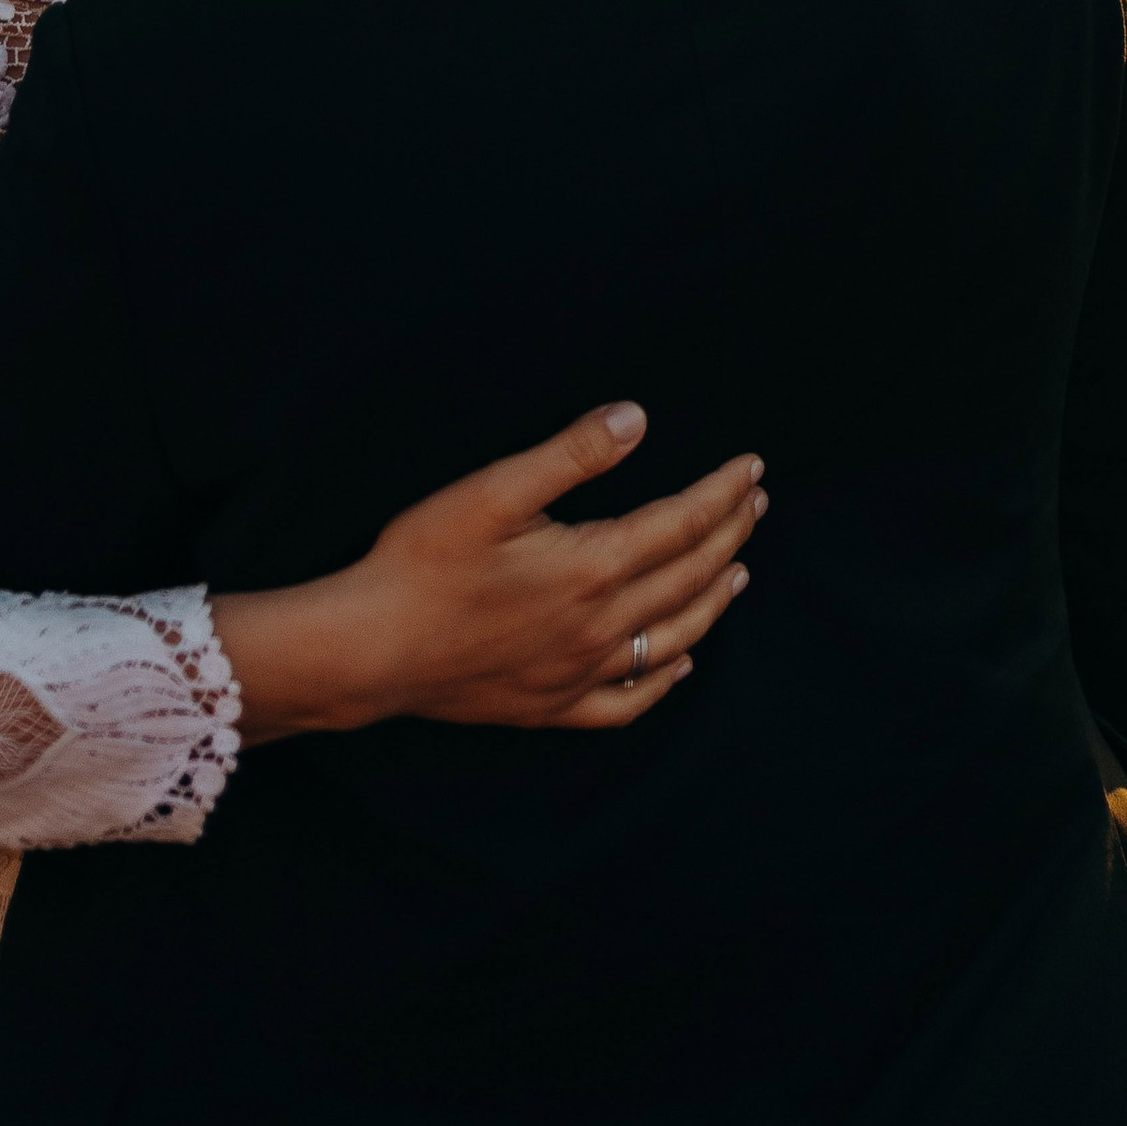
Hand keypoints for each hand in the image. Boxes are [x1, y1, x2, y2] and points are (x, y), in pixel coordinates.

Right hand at [212, 403, 764, 742]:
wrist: (371, 648)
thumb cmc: (423, 561)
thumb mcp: (494, 490)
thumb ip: (572, 454)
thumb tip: (637, 418)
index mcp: (592, 567)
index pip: (682, 524)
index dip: (722, 493)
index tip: (752, 467)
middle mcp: (600, 627)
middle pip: (689, 578)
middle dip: (729, 535)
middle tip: (755, 504)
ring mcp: (579, 674)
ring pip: (673, 639)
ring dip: (712, 600)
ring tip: (738, 572)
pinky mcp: (552, 707)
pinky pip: (629, 701)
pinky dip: (666, 680)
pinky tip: (681, 664)